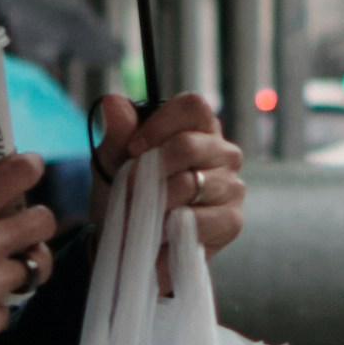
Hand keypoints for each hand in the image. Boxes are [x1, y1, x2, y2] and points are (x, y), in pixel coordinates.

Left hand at [91, 89, 245, 269]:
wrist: (130, 243)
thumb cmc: (128, 192)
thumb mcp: (114, 161)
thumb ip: (118, 133)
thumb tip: (112, 101)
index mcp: (198, 127)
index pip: (191, 106)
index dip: (160, 124)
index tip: (133, 149)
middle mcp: (223, 151)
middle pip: (189, 145)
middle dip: (150, 170)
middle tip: (128, 190)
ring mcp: (231, 185)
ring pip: (190, 184)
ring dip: (155, 203)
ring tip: (140, 215)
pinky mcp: (231, 220)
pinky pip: (199, 220)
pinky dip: (169, 230)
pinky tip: (158, 235)